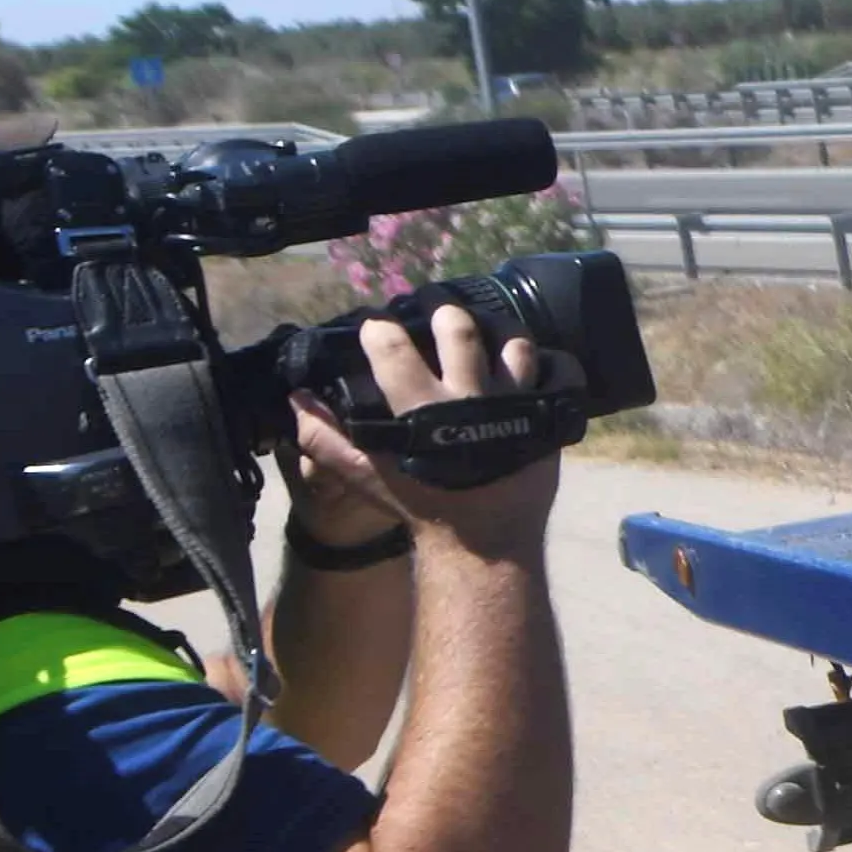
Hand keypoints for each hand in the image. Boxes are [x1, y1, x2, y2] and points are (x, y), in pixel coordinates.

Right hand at [288, 302, 563, 550]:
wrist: (484, 544)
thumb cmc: (421, 507)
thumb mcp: (367, 475)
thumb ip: (326, 438)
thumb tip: (295, 399)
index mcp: (419, 408)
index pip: (391, 346)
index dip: (378, 328)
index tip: (376, 326)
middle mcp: (468, 398)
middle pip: (458, 329)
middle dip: (441, 310)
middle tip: (433, 307)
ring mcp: (512, 404)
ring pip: (512, 343)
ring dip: (497, 330)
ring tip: (484, 329)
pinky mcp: (544, 417)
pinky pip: (555, 373)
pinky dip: (547, 363)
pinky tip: (530, 362)